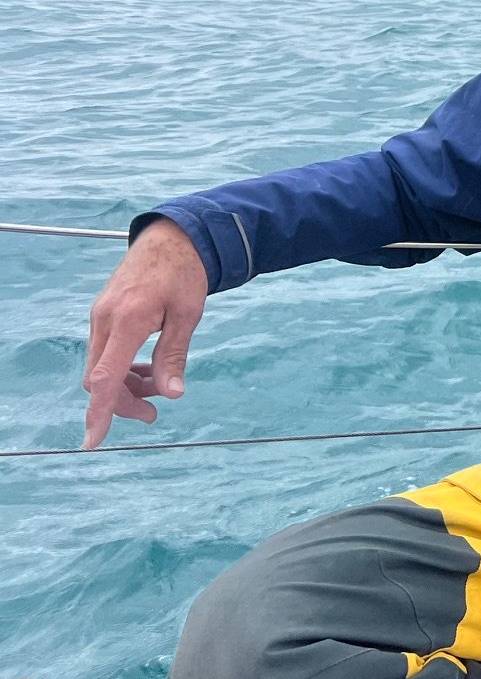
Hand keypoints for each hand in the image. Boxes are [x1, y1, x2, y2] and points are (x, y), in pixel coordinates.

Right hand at [82, 219, 207, 447]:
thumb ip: (174, 355)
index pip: (106, 377)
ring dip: (126, 384)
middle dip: (124, 400)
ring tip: (160, 385)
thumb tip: (172, 394)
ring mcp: (101, 316)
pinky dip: (123, 366)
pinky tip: (149, 367)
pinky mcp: (104, 315)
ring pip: (102, 367)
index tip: (93, 441)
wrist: (172, 237)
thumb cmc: (185, 273)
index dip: (101, 411)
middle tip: (155, 410)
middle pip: (101, 379)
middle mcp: (105, 319)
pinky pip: (106, 352)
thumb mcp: (188, 314)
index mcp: (127, 319)